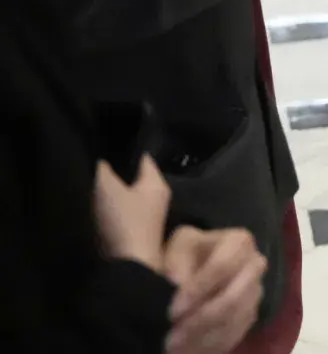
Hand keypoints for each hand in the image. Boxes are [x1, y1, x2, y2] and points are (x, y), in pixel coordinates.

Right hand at [93, 158, 169, 272]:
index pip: (142, 158)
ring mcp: (145, 219)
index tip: (103, 142)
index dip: (124, 148)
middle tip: (89, 163)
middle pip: (132, 177)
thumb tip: (100, 155)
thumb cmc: (123, 223)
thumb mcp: (108, 189)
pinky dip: (105, 210)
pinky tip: (90, 207)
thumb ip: (102, 168)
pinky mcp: (131, 235)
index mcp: (157, 184)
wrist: (125, 270)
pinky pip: (117, 214)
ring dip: (107, 192)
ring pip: (123, 196)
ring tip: (87, 182)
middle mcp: (155, 199)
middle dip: (113, 172)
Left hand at [163, 227, 265, 353]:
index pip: (224, 265)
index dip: (199, 288)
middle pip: (236, 298)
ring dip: (203, 335)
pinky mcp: (251, 315)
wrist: (192, 271)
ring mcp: (255, 292)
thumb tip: (178, 285)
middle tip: (172, 333)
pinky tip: (186, 346)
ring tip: (173, 343)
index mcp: (239, 242)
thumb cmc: (184, 256)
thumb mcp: (176, 250)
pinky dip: (210, 343)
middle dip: (202, 318)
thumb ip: (177, 263)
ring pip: (235, 321)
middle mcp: (255, 266)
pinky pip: (235, 334)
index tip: (172, 309)